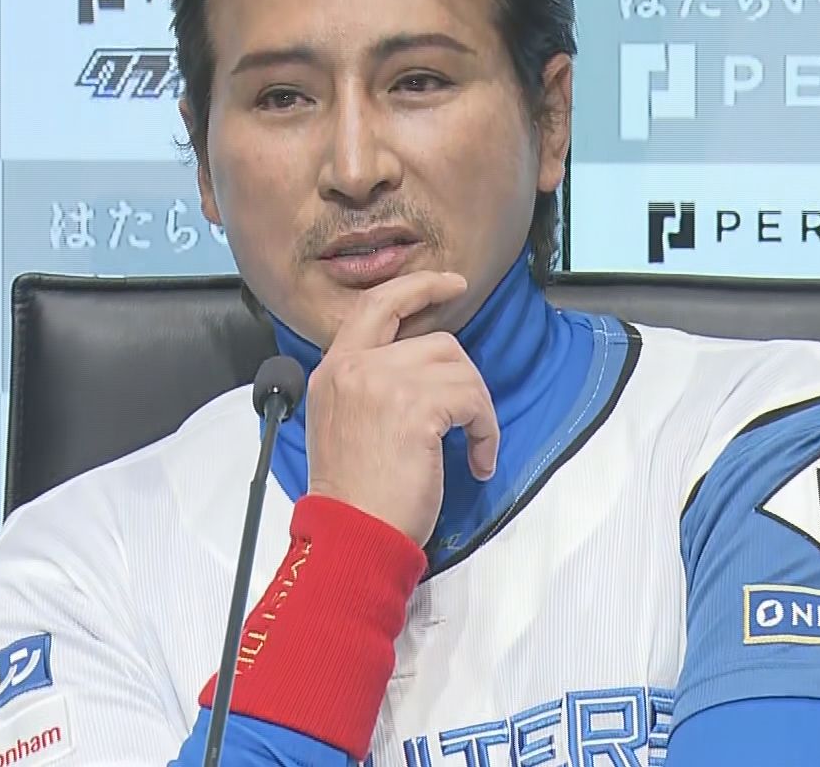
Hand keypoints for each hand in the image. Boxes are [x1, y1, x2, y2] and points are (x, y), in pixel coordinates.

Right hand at [303, 270, 501, 547]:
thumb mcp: (342, 425)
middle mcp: (354, 368)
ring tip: (471, 446)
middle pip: (435, 339)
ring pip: (460, 367)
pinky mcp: (416, 408)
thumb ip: (368, 387)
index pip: (376, 306)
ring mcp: (384, 383)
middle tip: (478, 398)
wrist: (352, 535)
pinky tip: (477, 461)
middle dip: (465, 371)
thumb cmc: (354, 498)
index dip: (418, 287)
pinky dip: (486, 431)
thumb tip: (420, 369)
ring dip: (477, 408)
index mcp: (333, 371)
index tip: (450, 284)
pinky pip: (473, 400)